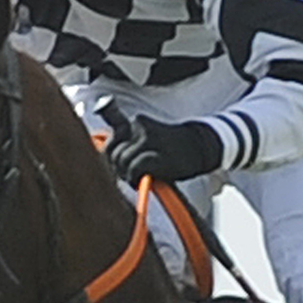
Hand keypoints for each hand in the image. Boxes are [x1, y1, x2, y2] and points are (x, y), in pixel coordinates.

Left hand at [100, 102, 222, 185]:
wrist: (201, 147)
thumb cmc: (171, 147)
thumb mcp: (147, 135)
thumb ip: (125, 138)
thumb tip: (102, 147)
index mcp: (134, 122)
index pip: (109, 142)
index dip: (112, 159)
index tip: (120, 166)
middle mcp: (137, 126)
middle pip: (112, 153)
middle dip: (118, 168)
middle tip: (131, 175)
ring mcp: (146, 138)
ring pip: (122, 160)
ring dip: (127, 174)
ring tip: (138, 177)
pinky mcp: (156, 152)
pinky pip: (134, 168)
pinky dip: (136, 177)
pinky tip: (145, 180)